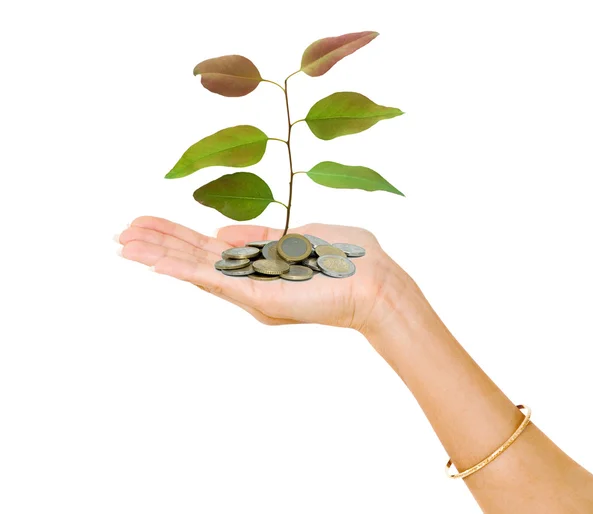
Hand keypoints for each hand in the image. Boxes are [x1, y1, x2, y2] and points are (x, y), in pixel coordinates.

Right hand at [117, 216, 412, 331]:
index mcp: (259, 261)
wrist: (376, 284)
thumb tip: (221, 232)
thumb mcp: (300, 236)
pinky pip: (213, 280)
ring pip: (196, 269)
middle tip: (121, 232)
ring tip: (123, 243)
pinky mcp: (258, 296)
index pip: (209, 247)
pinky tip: (153, 261)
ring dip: (158, 255)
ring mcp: (250, 289)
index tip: (149, 224)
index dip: (177, 234)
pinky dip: (181, 270)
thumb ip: (260, 236)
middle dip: (158, 243)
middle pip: (194, 257)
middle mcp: (250, 278)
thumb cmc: (350, 258)